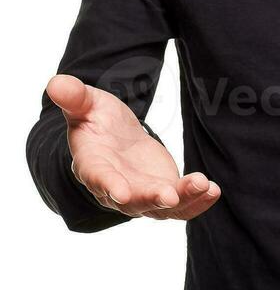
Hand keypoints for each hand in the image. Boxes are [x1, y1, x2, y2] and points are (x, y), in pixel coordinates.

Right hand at [47, 74, 220, 220]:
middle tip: (171, 196)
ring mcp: (141, 194)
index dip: (109, 186)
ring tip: (205, 186)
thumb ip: (75, 98)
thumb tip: (55, 82)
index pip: (99, 179)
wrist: (115, 139)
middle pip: (133, 201)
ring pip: (161, 208)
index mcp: (93, 165)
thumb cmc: (98, 121)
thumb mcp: (87, 105)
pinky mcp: (163, 193)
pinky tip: (213, 190)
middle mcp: (116, 187)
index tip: (122, 192)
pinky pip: (181, 205)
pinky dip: (197, 201)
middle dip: (151, 199)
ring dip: (184, 200)